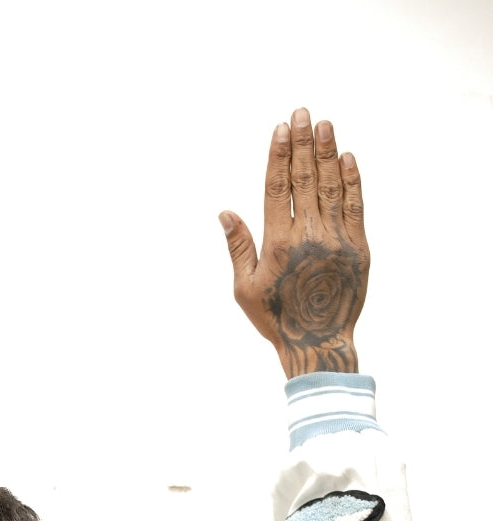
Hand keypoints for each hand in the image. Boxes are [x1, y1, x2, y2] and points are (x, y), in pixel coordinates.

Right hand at [220, 108, 367, 376]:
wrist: (318, 343)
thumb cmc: (276, 318)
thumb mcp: (245, 289)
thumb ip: (238, 248)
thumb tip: (226, 213)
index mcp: (278, 244)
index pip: (278, 188)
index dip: (279, 155)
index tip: (280, 129)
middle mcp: (308, 236)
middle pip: (304, 179)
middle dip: (303, 143)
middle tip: (302, 113)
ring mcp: (336, 239)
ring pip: (331, 186)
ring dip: (327, 152)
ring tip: (325, 124)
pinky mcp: (358, 247)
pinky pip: (355, 206)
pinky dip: (351, 180)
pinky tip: (347, 158)